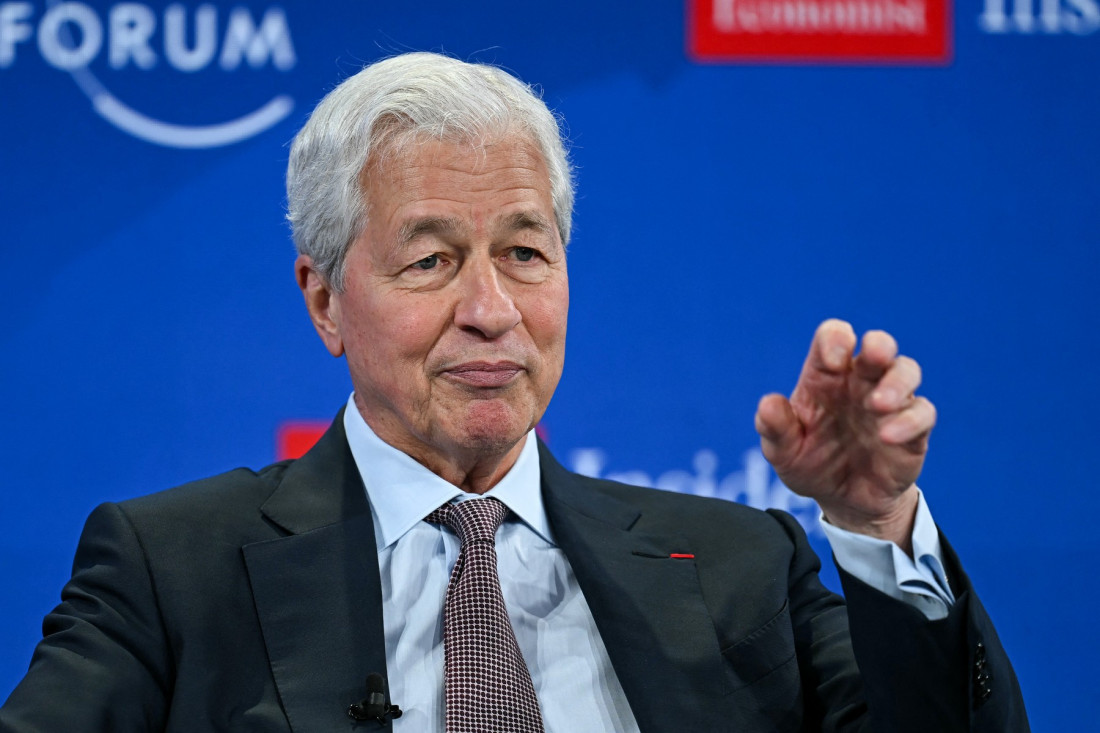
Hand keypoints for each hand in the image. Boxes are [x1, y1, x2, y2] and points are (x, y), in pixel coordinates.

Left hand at [754, 319, 935, 551]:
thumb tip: (768, 404)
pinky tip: (888, 437)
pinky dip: (909, 420)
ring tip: (878, 405)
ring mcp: (890, 403)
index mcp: (826, 377)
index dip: (835, 339)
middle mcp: (860, 382)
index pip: (832, 338)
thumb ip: (774, 428)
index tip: (833, 361)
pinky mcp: (914, 429)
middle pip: (879, 345)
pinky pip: (923, 413)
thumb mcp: (783, 452)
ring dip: (897, 382)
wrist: (844, 502)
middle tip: (873, 356)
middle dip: (879, 344)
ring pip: (907, 371)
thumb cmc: (811, 463)